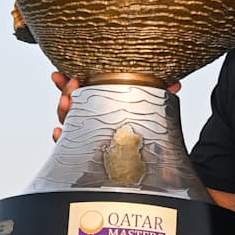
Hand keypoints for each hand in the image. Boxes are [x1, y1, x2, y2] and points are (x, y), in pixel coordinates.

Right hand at [51, 72, 182, 141]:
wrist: (152, 161)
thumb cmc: (145, 131)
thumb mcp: (151, 109)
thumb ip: (160, 95)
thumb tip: (175, 84)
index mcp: (103, 105)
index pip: (82, 91)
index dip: (67, 82)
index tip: (60, 73)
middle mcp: (92, 119)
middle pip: (71, 104)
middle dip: (66, 92)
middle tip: (72, 84)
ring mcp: (88, 135)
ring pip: (69, 121)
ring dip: (64, 110)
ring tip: (67, 101)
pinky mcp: (88, 152)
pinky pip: (68, 145)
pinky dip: (60, 138)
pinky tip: (59, 132)